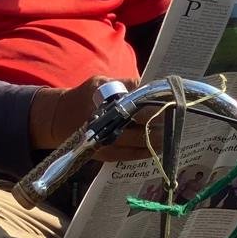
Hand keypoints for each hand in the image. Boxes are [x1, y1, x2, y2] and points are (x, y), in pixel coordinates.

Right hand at [28, 76, 161, 161]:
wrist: (59, 119)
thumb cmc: (85, 96)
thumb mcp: (101, 82)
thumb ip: (126, 83)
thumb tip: (152, 85)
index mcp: (103, 100)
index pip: (135, 101)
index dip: (154, 102)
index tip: (170, 101)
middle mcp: (104, 122)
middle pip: (140, 123)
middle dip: (160, 121)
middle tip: (177, 119)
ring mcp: (104, 141)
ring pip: (138, 142)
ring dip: (157, 139)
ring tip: (172, 134)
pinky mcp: (105, 154)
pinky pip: (130, 156)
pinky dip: (146, 151)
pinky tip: (158, 148)